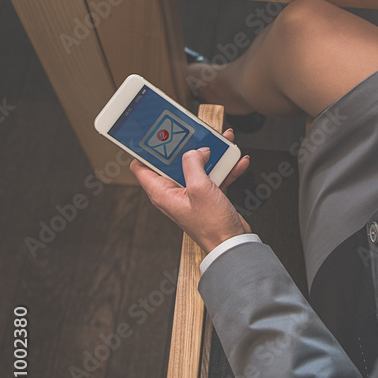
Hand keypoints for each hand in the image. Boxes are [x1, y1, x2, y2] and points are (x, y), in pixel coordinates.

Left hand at [130, 130, 251, 253]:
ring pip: (197, 166)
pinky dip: (224, 168)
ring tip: (223, 144)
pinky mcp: (207, 196)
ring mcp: (191, 194)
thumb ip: (193, 164)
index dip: (144, 149)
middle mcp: (173, 193)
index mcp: (162, 193)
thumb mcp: (200, 189)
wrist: (232, 245)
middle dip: (186, 146)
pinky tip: (236, 161)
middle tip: (193, 133)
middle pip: (173, 161)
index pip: (141, 166)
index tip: (151, 134)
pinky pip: (213, 175)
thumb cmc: (212, 227)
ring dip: (212, 155)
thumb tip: (195, 151)